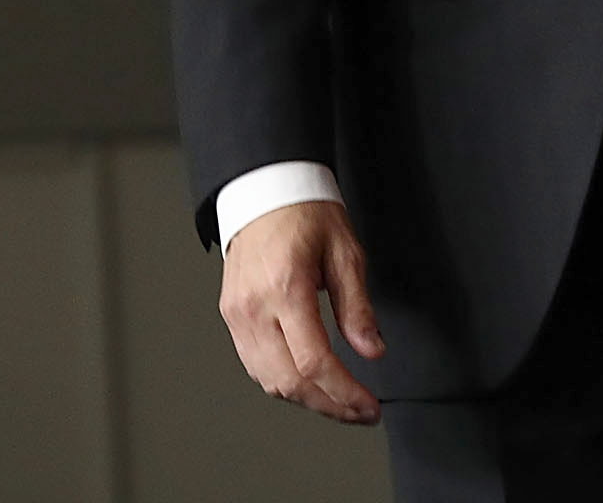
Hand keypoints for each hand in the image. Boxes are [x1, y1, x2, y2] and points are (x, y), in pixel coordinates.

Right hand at [219, 199, 385, 424]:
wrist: (266, 190)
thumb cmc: (305, 213)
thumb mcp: (345, 252)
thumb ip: (357, 306)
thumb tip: (371, 350)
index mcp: (286, 287)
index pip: (314, 362)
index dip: (344, 393)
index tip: (368, 406)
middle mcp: (255, 306)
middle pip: (289, 382)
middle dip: (330, 406)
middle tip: (360, 412)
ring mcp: (238, 314)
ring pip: (269, 381)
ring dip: (307, 400)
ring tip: (339, 401)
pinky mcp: (232, 317)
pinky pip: (255, 366)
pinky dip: (283, 383)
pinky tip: (308, 381)